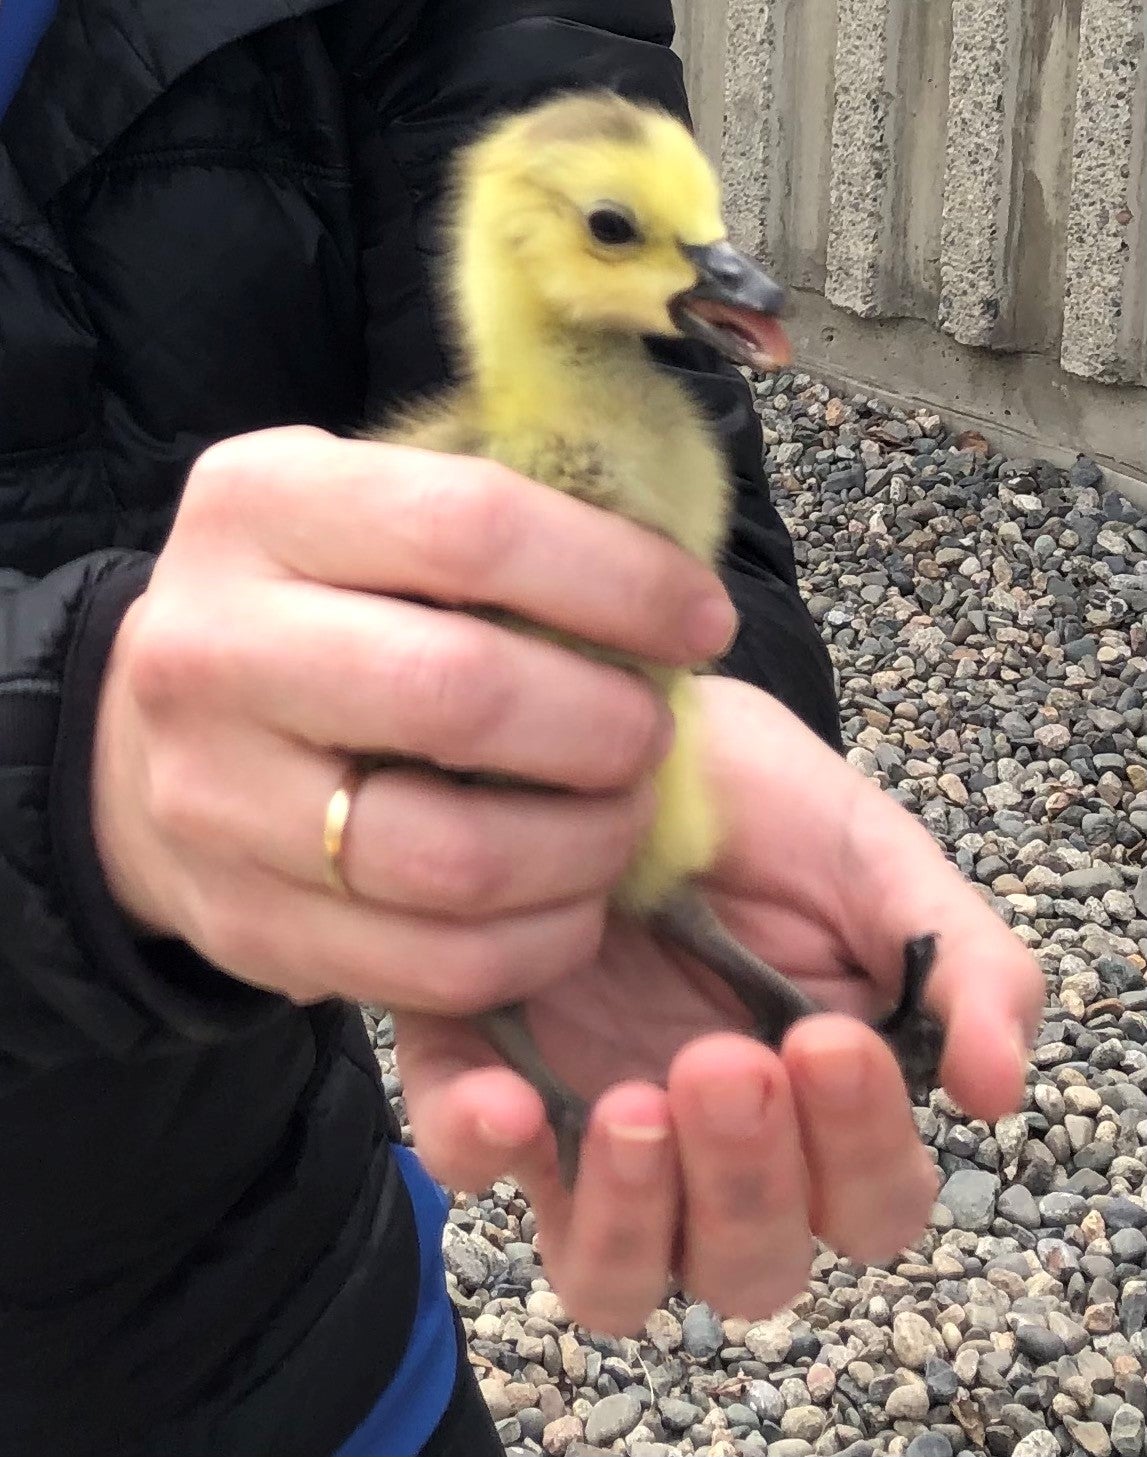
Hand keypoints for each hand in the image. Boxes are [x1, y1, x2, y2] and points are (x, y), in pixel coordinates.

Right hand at [92, 426, 735, 1005]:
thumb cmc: (321, 609)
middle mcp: (210, 646)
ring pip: (455, 857)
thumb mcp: (373, 515)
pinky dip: (541, 943)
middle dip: (608, 725)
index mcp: (261, 505)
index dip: (621, 580)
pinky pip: (435, 966)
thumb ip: (500, 510)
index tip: (702, 621)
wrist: (161, 740)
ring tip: (622, 817)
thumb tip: (673, 552)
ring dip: (588, 847)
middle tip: (653, 734)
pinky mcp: (243, 925)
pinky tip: (574, 902)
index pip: (473, 526)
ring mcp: (212, 799)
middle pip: (463, 694)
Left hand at [396, 677, 1043, 1332]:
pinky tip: (508, 1098)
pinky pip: (469, 1165)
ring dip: (632, 1216)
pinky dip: (482, 1152)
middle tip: (731, 1062)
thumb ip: (963, 965)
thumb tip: (998, 1086)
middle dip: (749, 1182)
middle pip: (745, 1267)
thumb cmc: (770, 808)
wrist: (643, 727)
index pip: (866, 1205)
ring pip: (612, 1275)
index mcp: (818, 1111)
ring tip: (636, 1104)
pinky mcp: (483, 1075)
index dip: (860, 1153)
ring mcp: (590, 1127)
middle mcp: (708, 1150)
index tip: (831, 1039)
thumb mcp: (879, 864)